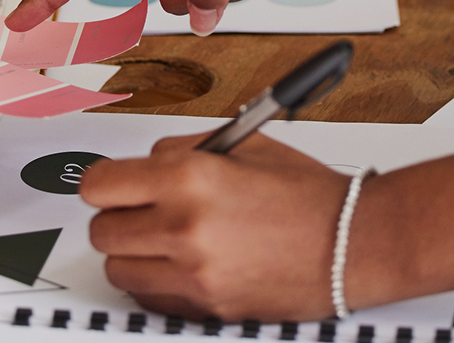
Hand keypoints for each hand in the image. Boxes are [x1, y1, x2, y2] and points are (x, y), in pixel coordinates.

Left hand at [81, 133, 352, 320]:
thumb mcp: (245, 146)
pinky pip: (149, 297)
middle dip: (120, 217)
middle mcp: (185, 227)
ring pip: (119, 269)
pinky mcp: (205, 307)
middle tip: (145, 209)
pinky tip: (184, 264)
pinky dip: (157, 282)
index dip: (107, 182)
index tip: (114, 183)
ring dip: (135, 253)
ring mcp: (194, 274)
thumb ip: (185, 149)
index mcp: (191, 178)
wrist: (352, 244)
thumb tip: (147, 162)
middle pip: (103, 230)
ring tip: (167, 238)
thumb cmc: (309, 196)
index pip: (101, 184)